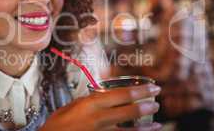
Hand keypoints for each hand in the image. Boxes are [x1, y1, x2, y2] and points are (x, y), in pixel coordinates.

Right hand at [40, 84, 160, 130]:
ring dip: (145, 126)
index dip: (139, 91)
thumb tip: (101, 97)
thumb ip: (87, 102)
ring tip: (157, 123)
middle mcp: (99, 119)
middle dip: (146, 105)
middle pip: (129, 111)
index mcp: (90, 105)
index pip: (121, 94)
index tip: (152, 87)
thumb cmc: (56, 126)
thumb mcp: (69, 108)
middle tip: (157, 102)